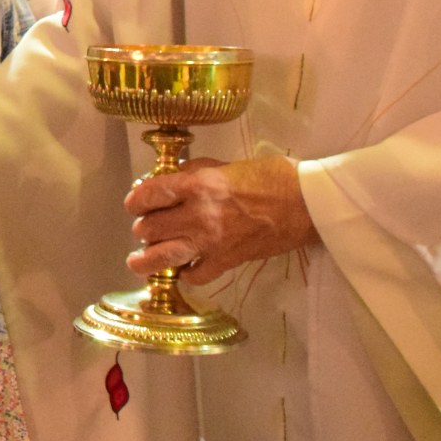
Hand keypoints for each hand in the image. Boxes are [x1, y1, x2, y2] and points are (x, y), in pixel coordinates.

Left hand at [124, 155, 318, 283]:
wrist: (306, 204)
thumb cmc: (271, 177)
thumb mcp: (227, 164)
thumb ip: (195, 172)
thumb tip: (171, 177)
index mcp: (198, 185)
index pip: (149, 194)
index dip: (136, 200)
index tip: (135, 203)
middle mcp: (198, 215)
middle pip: (149, 228)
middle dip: (143, 227)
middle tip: (148, 226)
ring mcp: (211, 242)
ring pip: (162, 258)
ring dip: (145, 260)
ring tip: (138, 262)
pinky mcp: (226, 262)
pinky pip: (194, 275)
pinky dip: (186, 273)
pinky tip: (185, 267)